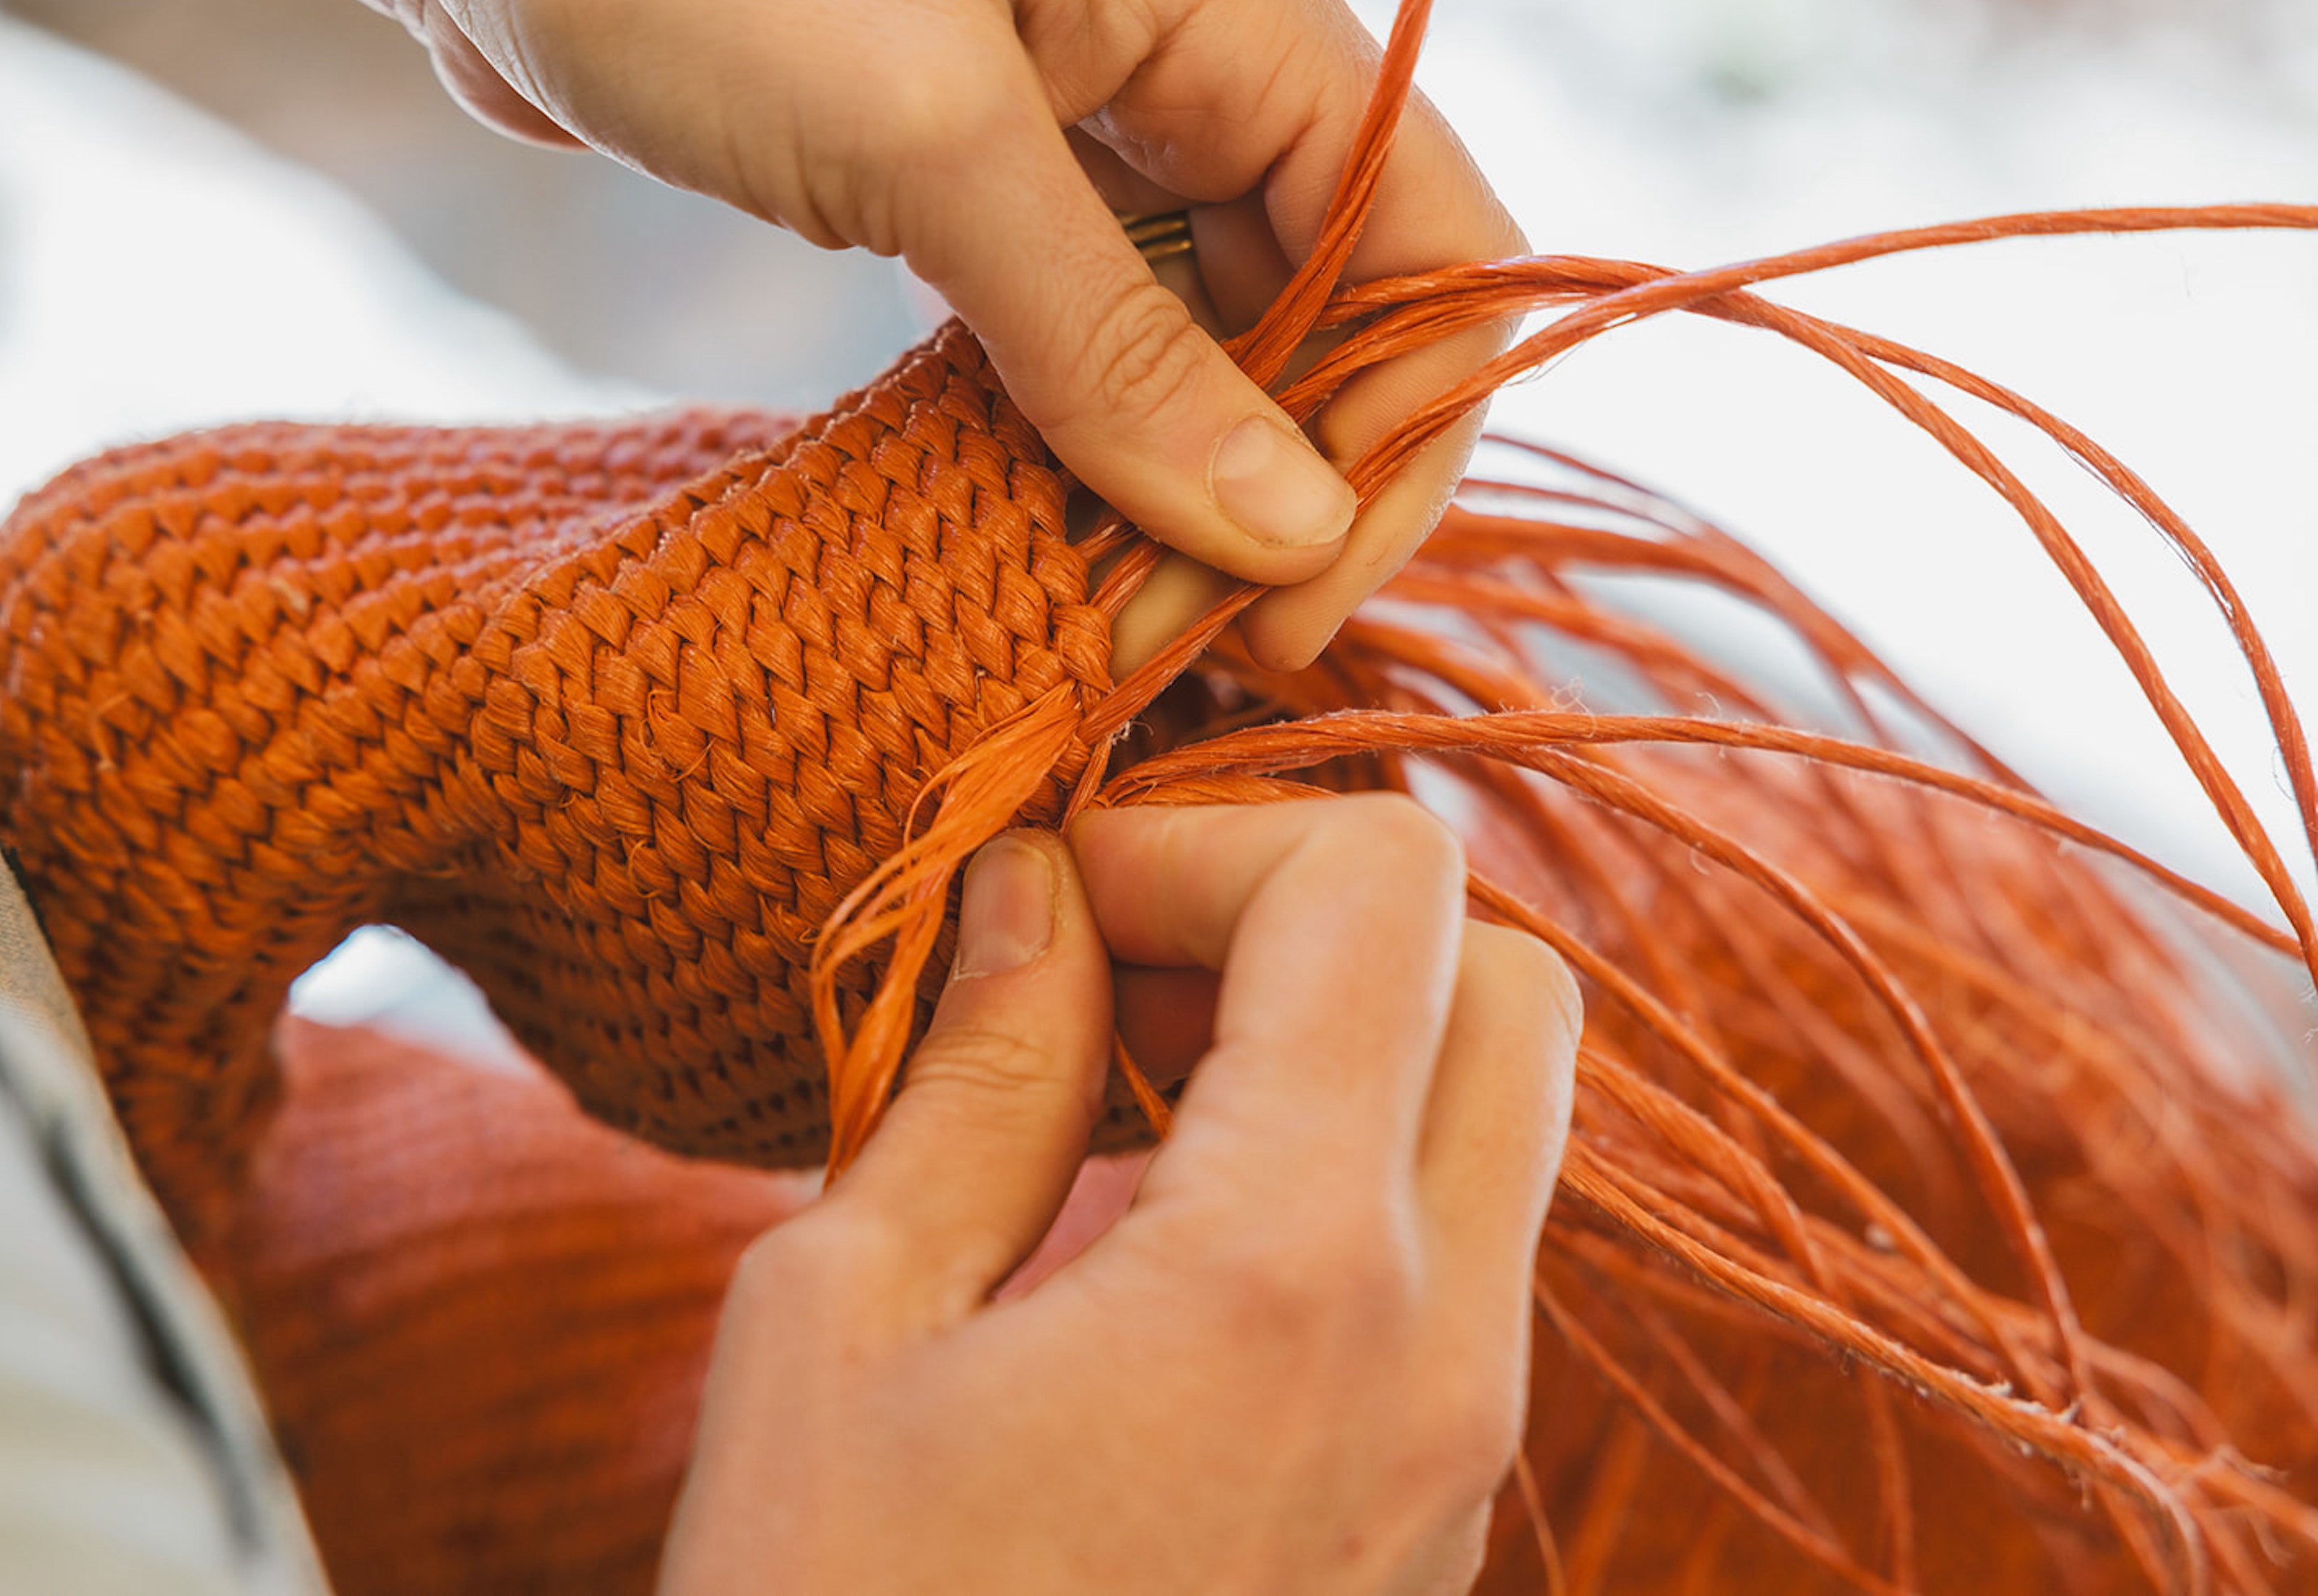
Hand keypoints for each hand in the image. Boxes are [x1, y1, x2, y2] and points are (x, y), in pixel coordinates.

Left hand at [151, 0, 1525, 670]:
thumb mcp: (925, 144)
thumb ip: (1116, 342)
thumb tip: (1287, 532)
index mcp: (1233, 3)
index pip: (1429, 246)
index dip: (1394, 443)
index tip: (1291, 608)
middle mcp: (1187, 62)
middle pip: (1334, 312)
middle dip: (1281, 491)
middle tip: (1178, 654)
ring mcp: (1084, 129)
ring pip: (1209, 344)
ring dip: (1176, 494)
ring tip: (1106, 634)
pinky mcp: (975, 192)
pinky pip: (1088, 343)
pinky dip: (1079, 453)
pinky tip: (1042, 550)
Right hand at [656, 797, 1581, 1595]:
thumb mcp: (836, 1323)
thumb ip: (974, 1072)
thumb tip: (1031, 885)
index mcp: (1295, 1273)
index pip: (1389, 890)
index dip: (1212, 834)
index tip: (1057, 893)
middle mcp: (1445, 1349)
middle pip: (1510, 983)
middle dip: (1321, 918)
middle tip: (1116, 974)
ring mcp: (1468, 1446)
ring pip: (1502, 1121)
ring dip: (1339, 1042)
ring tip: (1116, 1099)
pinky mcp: (1441, 1512)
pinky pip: (1463, 1254)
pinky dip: (1348, 1168)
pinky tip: (1159, 1228)